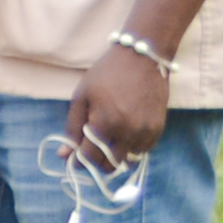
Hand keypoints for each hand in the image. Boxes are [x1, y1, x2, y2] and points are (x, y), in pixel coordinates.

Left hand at [60, 37, 172, 171]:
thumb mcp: (81, 97)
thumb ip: (72, 128)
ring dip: (116, 155)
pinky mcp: (158, 129)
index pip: (90, 158)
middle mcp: (127, 132)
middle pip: (110, 164)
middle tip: (92, 151)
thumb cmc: (105, 75)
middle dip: (98, 162)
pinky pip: (143, 150)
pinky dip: (133, 148)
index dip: (79, 161)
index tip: (75, 158)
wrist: (141, 58)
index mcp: (104, 123)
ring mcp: (145, 131)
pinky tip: (125, 133)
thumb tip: (63, 156)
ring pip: (128, 159)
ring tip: (109, 138)